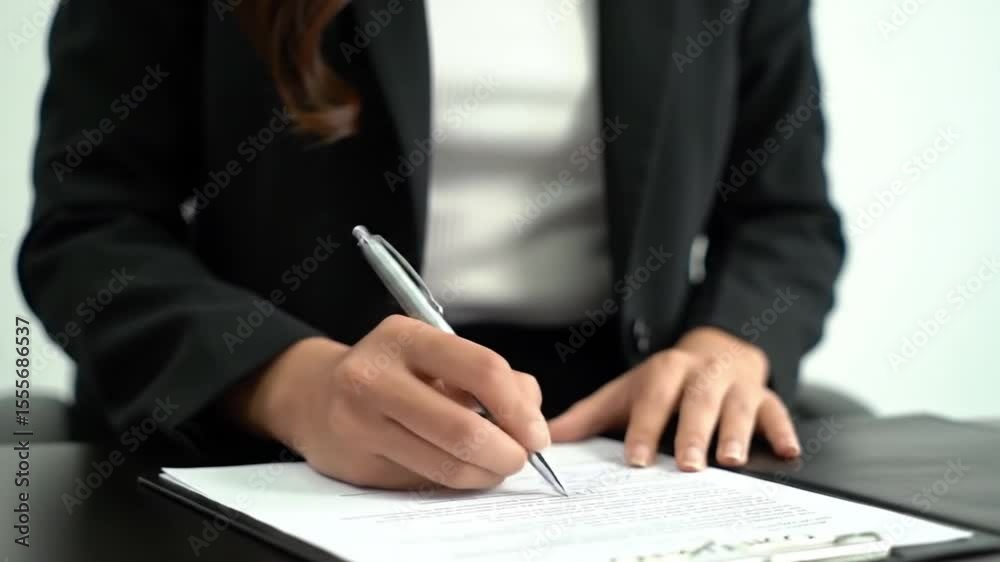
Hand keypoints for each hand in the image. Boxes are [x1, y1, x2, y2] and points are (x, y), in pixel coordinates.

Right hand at [229, 315, 547, 489]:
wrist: (316, 396)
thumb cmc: (390, 371)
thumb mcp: (435, 353)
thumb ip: (490, 376)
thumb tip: (531, 415)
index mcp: (404, 337)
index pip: (482, 370)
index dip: (519, 409)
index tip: (536, 432)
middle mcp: (374, 377)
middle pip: (464, 428)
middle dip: (508, 452)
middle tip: (520, 457)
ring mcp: (360, 423)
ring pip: (446, 463)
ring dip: (486, 472)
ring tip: (496, 465)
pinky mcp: (357, 462)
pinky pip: (425, 481)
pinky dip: (456, 480)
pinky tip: (462, 469)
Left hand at [548, 326, 799, 469]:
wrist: (715, 350)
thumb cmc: (665, 382)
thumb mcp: (626, 392)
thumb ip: (589, 416)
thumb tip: (547, 435)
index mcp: (666, 370)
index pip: (653, 397)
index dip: (644, 427)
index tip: (636, 459)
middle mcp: (703, 373)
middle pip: (699, 400)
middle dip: (693, 431)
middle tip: (687, 464)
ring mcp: (737, 383)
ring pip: (740, 404)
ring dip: (737, 431)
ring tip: (732, 460)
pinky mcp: (766, 394)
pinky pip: (778, 410)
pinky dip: (783, 430)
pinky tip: (787, 451)